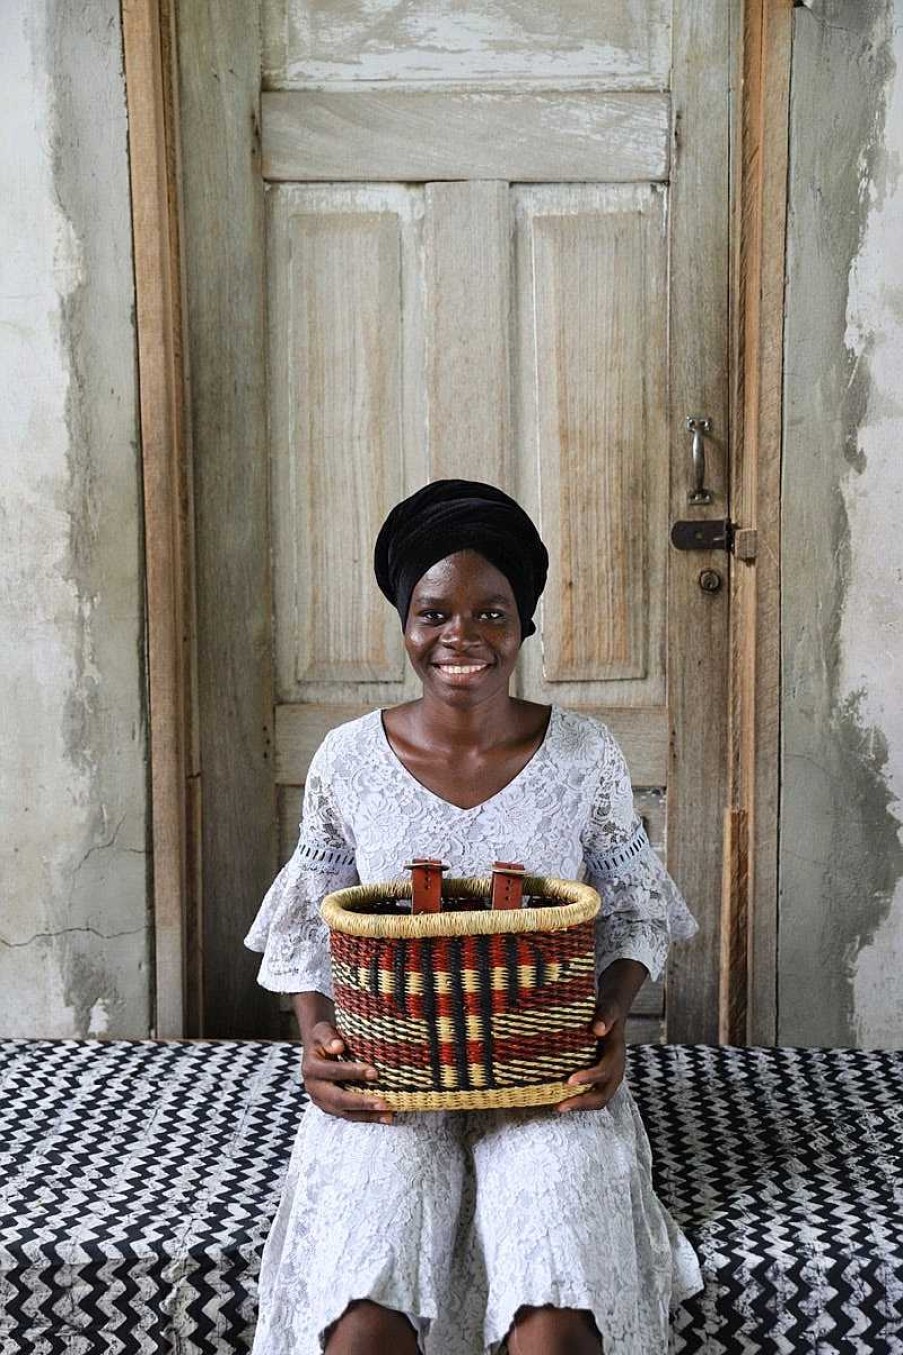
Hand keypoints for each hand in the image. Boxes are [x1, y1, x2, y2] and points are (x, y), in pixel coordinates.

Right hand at [300, 1021, 394, 1123]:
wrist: (318, 1051)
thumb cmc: (325, 1038)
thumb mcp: (322, 1031)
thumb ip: (328, 1037)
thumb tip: (338, 1046)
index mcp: (311, 1068)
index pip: (333, 1072)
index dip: (353, 1072)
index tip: (374, 1072)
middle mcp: (314, 1088)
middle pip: (338, 1099)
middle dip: (361, 1102)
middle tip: (383, 1103)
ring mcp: (322, 1102)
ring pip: (345, 1112)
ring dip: (367, 1115)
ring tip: (388, 1116)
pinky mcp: (331, 1109)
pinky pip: (350, 1116)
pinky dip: (367, 1117)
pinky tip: (385, 1117)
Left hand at [556, 996, 626, 1112]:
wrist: (613, 1016)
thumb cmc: (608, 1013)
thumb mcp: (609, 1009)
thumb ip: (605, 1017)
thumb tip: (598, 1029)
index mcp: (617, 1055)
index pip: (605, 1071)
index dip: (588, 1078)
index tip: (569, 1081)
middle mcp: (615, 1070)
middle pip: (602, 1094)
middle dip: (582, 1102)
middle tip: (560, 1106)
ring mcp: (608, 1078)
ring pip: (598, 1099)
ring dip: (579, 1106)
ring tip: (558, 1107)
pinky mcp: (600, 1079)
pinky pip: (592, 1095)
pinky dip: (579, 1100)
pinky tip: (560, 1099)